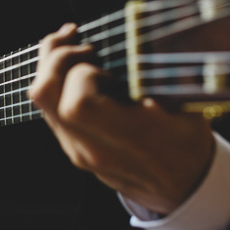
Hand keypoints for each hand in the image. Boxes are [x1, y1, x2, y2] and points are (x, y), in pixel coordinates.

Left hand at [29, 24, 214, 214]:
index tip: (106, 63)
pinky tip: (75, 66)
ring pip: (41, 101)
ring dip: (50, 65)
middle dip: (56, 58)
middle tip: (80, 42)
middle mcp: (93, 148)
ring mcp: (78, 150)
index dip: (84, 73)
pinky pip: (50, 109)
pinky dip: (56, 81)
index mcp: (127, 139)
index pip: (78, 103)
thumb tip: (142, 41)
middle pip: (45, 97)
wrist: (180, 188)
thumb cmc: (186, 144)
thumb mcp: (188, 109)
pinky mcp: (72, 147)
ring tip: (72, 44)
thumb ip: (161, 79)